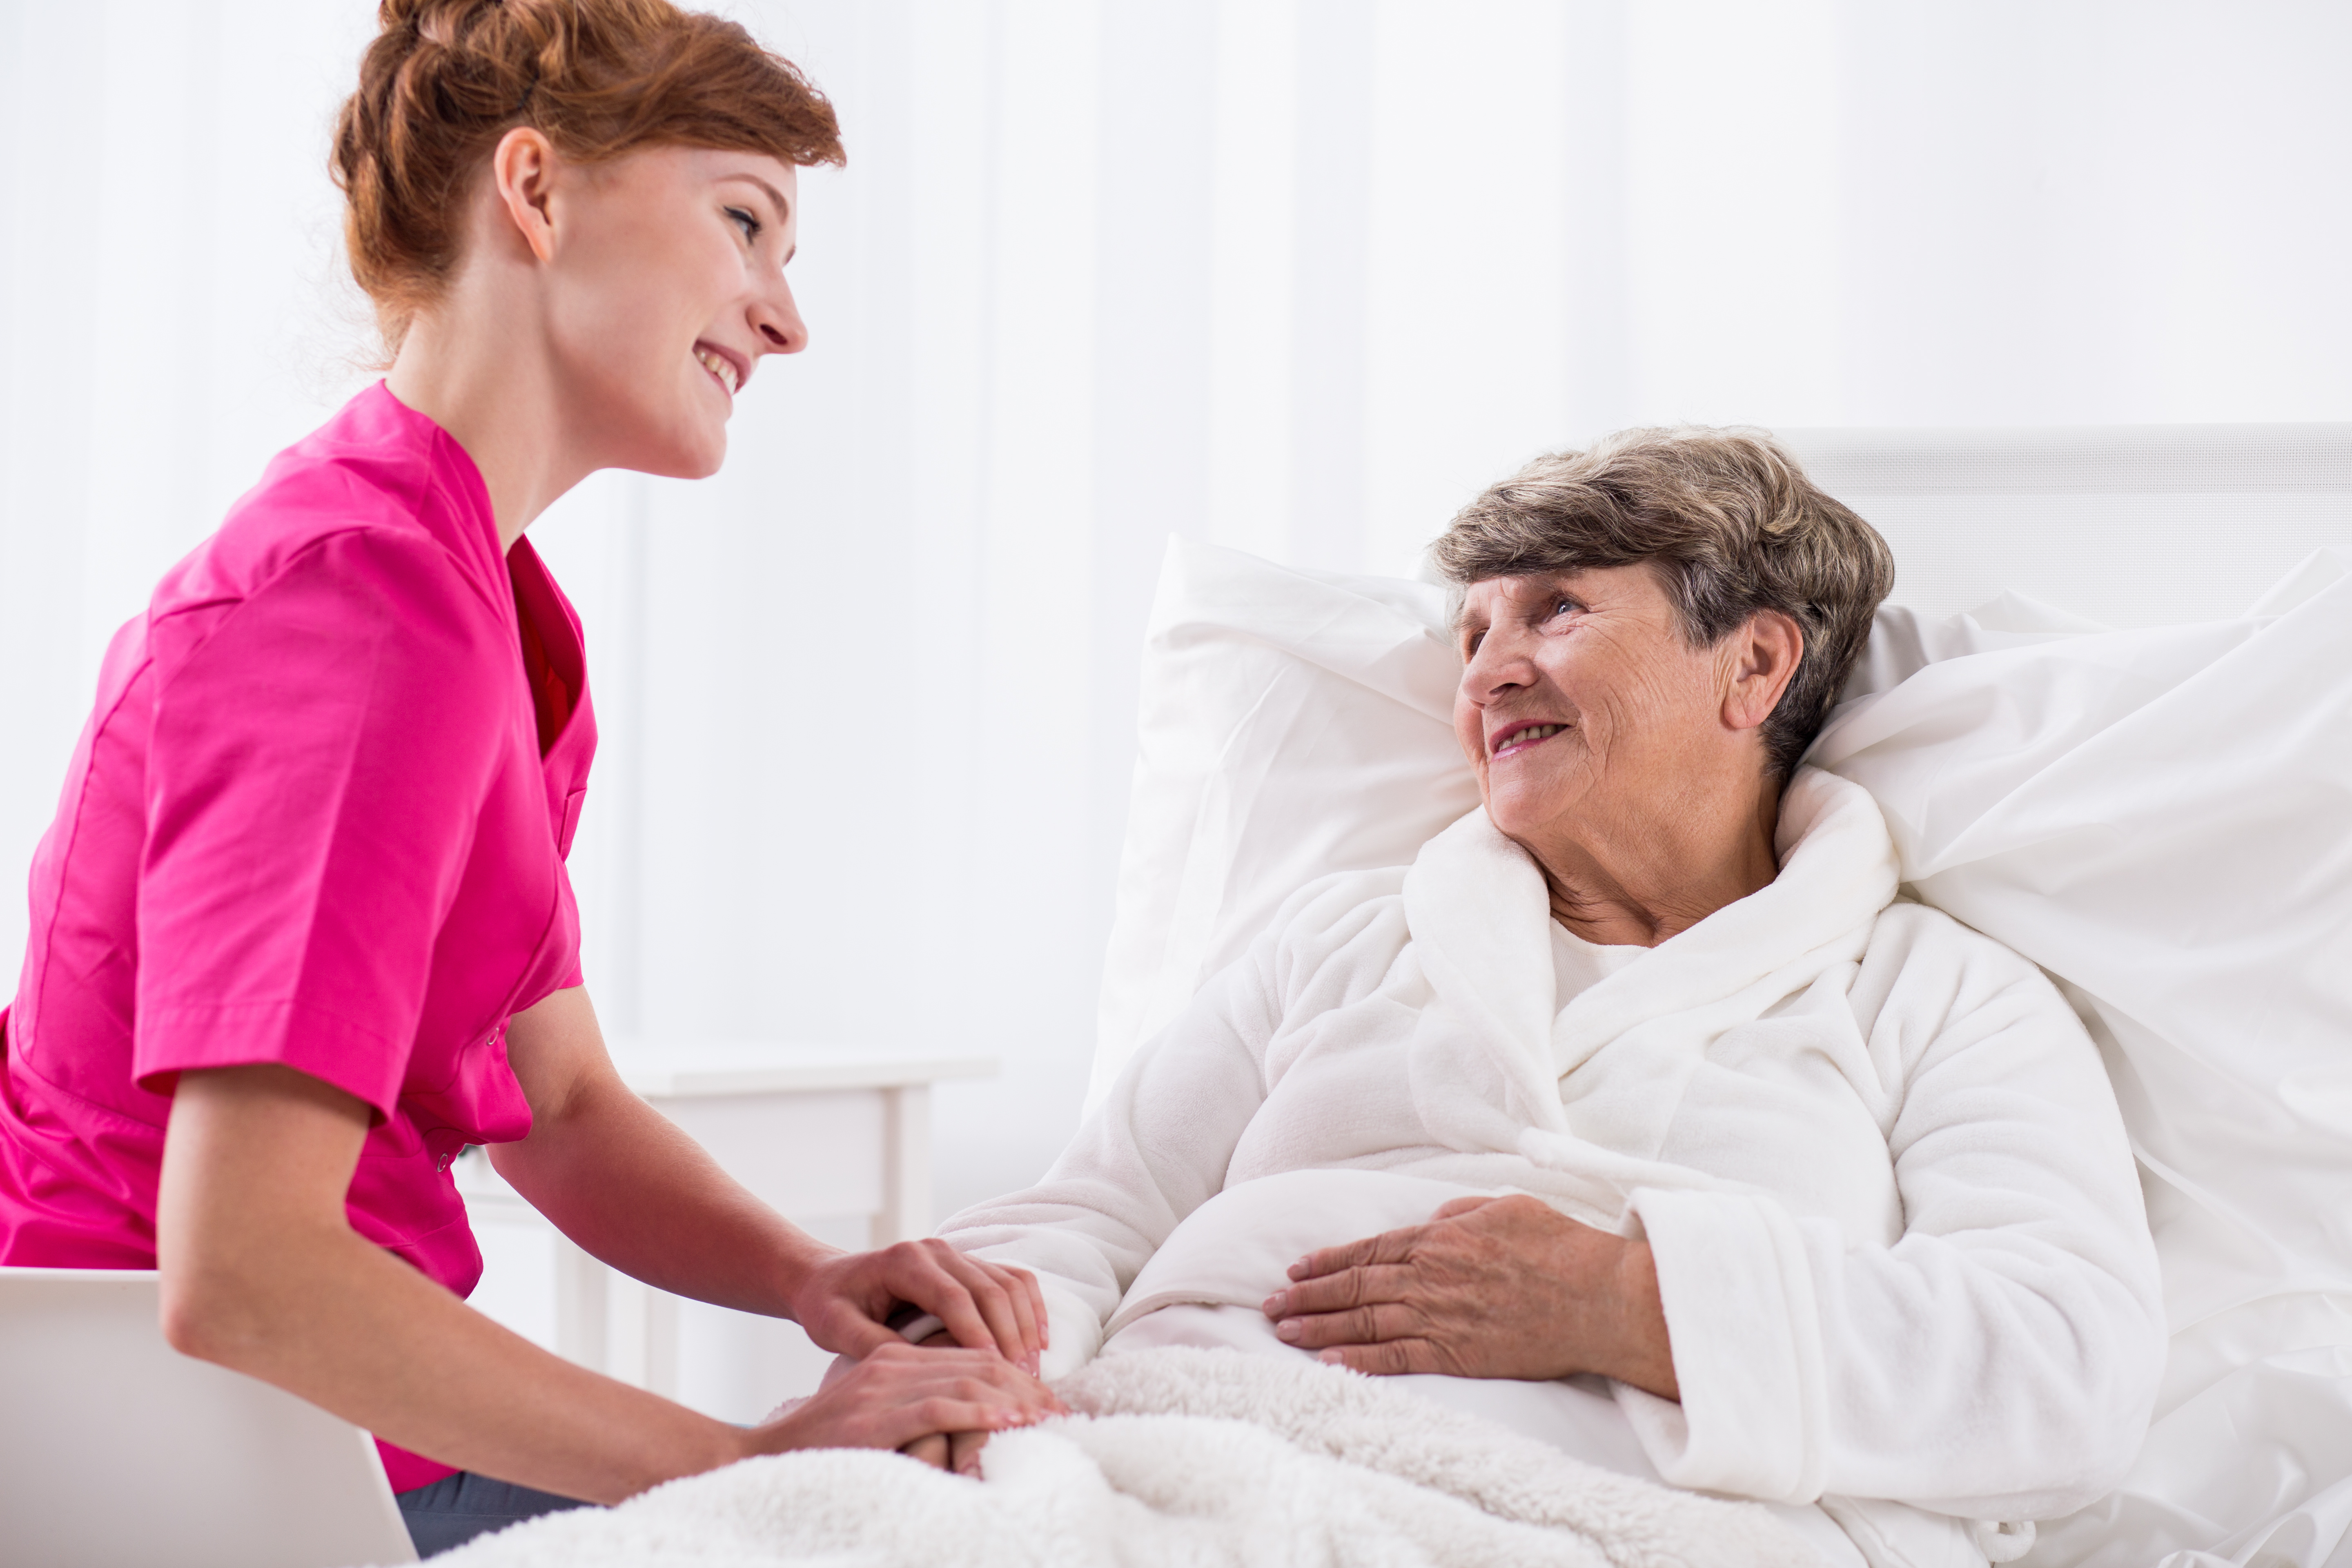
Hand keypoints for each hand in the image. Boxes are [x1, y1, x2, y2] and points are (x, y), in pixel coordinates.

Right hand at [751, 1340, 1061, 1459]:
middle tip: (1059, 1409)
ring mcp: (884, 1388)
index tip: (1043, 1396)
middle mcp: (892, 1364)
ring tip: (1045, 1416)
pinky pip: (940, 1407)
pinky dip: (980, 1413)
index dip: (1012, 1370)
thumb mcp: (872, 1408)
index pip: (968, 1352)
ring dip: (1013, 1397)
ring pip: (966, 1378)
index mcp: (893, 1357)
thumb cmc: (819, 1439)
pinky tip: (1008, 1421)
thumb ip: (912, 1401)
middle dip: (1024, 1384)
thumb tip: (964, 1414)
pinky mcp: (877, 1416)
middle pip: (976, 1361)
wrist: (759, 1453)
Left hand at [790, 1240, 1047, 1371]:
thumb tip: (917, 1369)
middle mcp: (935, 1250)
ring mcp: (955, 1254)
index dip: (977, 1334)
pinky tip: (1039, 1341)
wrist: (827, 1280)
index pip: (954, 1297)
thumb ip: (871, 1344)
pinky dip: (1031, 1308)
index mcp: (904, 1261)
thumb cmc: (829, 1306)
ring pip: (1008, 1283)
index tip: (994, 1370)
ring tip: (1031, 1369)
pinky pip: (1012, 1279)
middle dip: (1010, 1335)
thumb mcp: (834, 1328)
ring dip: (1025, 1325)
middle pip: (989, 1289)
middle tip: (1023, 1378)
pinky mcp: (968, 1265)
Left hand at [1257, 1194, 1678, 1397]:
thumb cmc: (1560, 1247)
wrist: (1597, 1297)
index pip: (1368, 1249)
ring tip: (1282, 1332)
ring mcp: (1441, 1316)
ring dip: (1318, 1328)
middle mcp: (1431, 1276)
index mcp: (1440, 1238)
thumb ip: (1462, 1211)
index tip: (1295, 1269)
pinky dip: (1359, 1363)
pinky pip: (1397, 1359)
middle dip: (1306, 1295)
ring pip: (1364, 1323)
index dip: (1327, 1260)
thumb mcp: (1506, 1207)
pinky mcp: (1458, 1354)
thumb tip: (1433, 1218)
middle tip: (1269, 1304)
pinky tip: (1328, 1365)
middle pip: (1354, 1286)